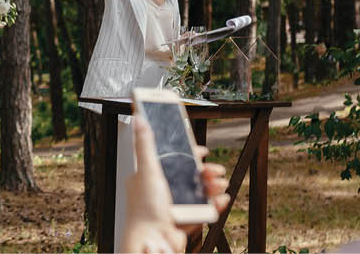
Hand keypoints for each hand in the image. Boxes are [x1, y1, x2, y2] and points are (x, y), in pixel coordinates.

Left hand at [120, 115, 231, 252]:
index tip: (202, 150)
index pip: (171, 160)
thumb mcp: (147, 171)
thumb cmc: (145, 211)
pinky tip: (220, 201)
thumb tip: (139, 119)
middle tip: (215, 171)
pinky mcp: (183, 221)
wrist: (153, 242)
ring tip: (220, 185)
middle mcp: (161, 192)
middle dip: (206, 171)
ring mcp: (173, 207)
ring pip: (199, 192)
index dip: (188, 154)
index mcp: (149, 178)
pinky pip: (202, 211)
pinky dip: (213, 205)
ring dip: (212, 187)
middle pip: (189, 176)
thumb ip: (145, 145)